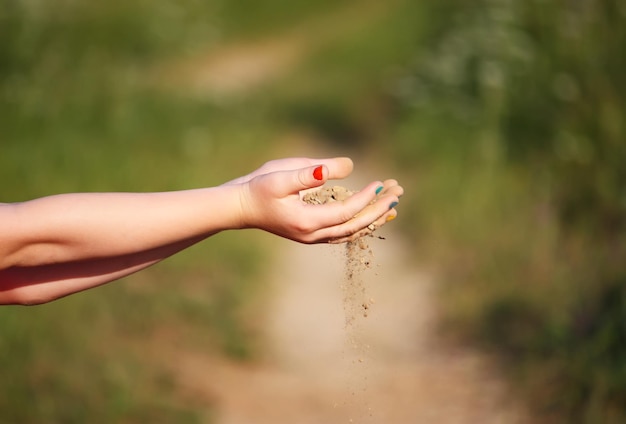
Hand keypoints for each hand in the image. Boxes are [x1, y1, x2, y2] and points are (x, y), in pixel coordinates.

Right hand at [232, 157, 402, 243]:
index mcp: (307, 221)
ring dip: (373, 216)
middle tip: (398, 192)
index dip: (365, 199)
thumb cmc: (258, 187)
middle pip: (355, 226)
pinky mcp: (312, 232)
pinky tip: (372, 212)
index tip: (380, 184)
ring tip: (393, 202)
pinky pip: (344, 231)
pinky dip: (361, 222)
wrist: (240, 206)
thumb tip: (346, 167)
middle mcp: (313, 234)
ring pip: (352, 231)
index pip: (346, 212)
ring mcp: (313, 236)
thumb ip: (312, 172)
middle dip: (378, 209)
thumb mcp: (281, 175)